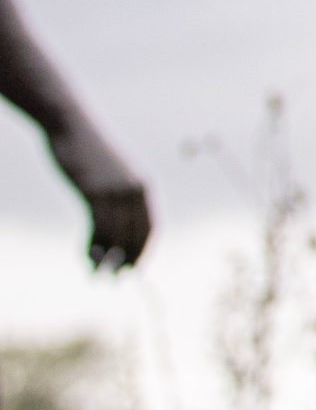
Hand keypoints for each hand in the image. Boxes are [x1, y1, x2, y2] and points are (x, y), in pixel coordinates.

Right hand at [49, 122, 150, 270]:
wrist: (71, 128)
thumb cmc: (89, 154)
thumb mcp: (108, 178)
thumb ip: (116, 199)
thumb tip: (115, 230)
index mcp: (143, 186)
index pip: (150, 227)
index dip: (143, 251)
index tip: (133, 269)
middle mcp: (134, 190)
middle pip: (135, 235)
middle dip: (126, 261)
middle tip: (114, 280)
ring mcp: (115, 190)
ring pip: (115, 235)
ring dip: (106, 260)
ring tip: (96, 276)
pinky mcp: (94, 191)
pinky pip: (97, 227)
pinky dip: (93, 247)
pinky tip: (86, 259)